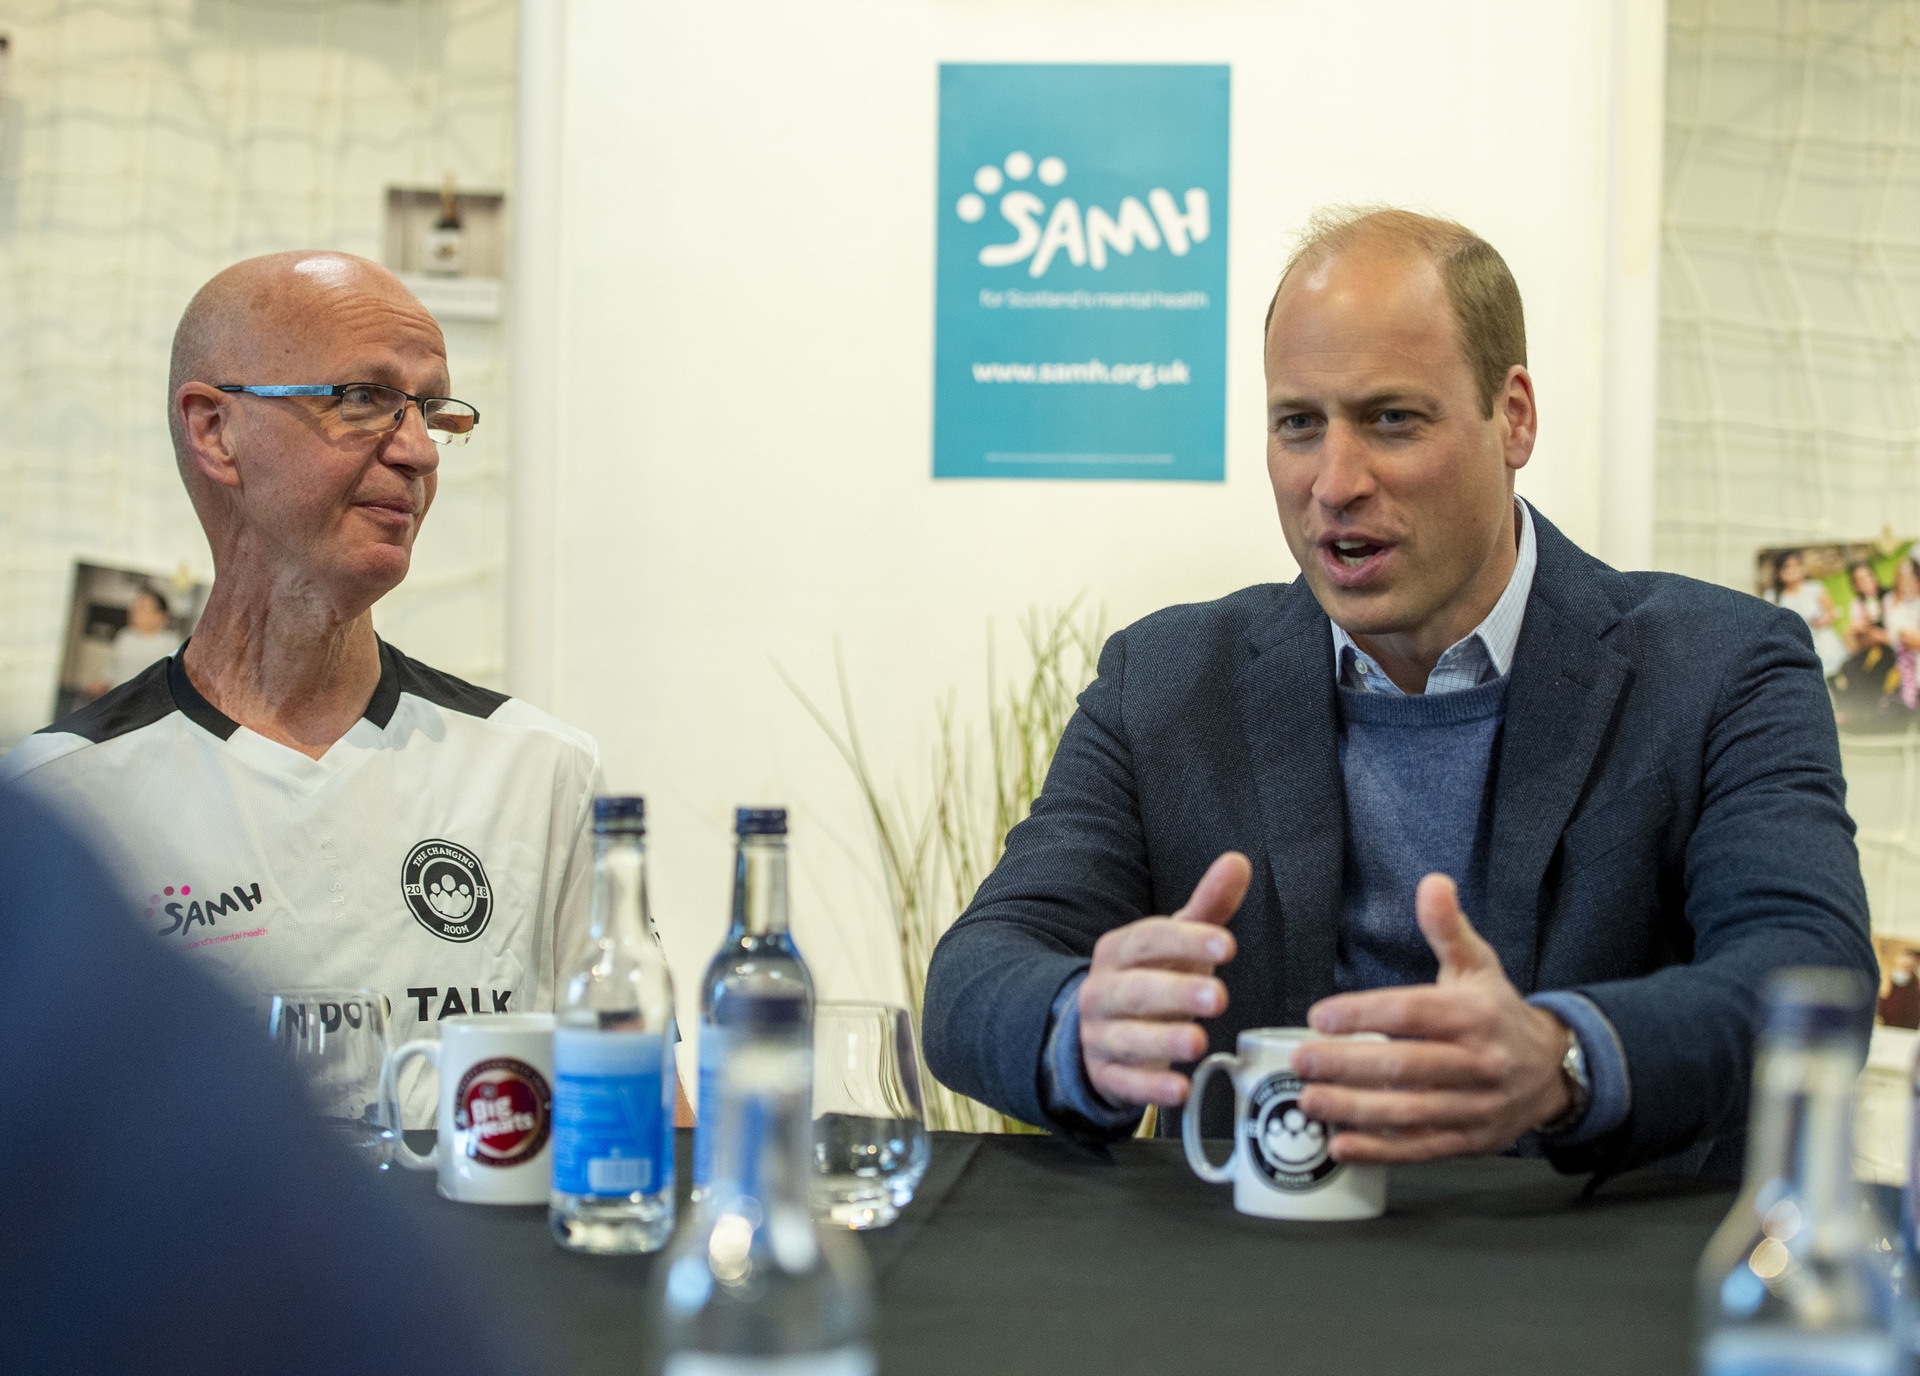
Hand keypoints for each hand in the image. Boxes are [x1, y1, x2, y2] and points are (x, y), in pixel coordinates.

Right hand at [1077, 852, 1251, 1107]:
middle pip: (1136, 990)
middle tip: (1218, 996)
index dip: (1184, 940)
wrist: (1098, 1030)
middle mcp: (1103, 991)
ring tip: (1198, 1042)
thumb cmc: (1151, 978)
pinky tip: (1178, 1089)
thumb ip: (1208, 906)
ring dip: (1162, 1042)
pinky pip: (1125, 1083)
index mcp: (1119, 951)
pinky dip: (1150, 1089)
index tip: (1226, 944)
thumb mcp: (1177, 943)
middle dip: (1175, 992)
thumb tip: (1237, 861)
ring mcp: (1101, 1035)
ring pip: (1127, 1038)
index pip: (1147, 940)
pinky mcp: (1106, 1075)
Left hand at [1292, 873, 1572, 1163]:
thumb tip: (1432, 883)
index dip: (1363, 1014)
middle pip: (1406, 1066)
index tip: (1319, 1016)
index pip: (1412, 1013)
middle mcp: (1479, 1062)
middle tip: (1300, 1060)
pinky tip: (1341, 1145)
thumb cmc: (1498, 1011)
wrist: (1553, 1069)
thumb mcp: (1478, 964)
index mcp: (1475, 1014)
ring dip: (1354, 1109)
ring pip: (1409, 1112)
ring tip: (1308, 1101)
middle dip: (1347, 1065)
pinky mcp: (1470, 1141)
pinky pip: (1421, 1148)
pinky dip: (1379, 1150)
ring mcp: (1476, 1106)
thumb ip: (1448, 928)